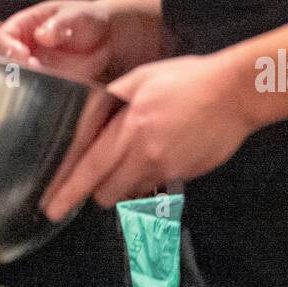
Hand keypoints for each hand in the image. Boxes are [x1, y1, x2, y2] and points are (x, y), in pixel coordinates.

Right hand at [0, 0, 114, 83]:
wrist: (107, 39)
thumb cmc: (87, 20)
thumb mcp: (77, 15)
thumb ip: (60, 23)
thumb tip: (41, 35)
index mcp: (23, 27)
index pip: (3, 38)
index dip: (7, 48)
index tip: (23, 55)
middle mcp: (23, 50)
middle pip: (4, 64)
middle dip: (14, 70)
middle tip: (35, 70)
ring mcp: (34, 70)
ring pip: (19, 83)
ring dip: (27, 86)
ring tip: (48, 81)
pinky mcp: (48, 86)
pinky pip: (38, 94)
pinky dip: (42, 97)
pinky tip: (56, 92)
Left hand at [41, 55, 255, 219]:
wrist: (236, 93)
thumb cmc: (188, 79)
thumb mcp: (140, 78)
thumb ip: (110, 100)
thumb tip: (89, 122)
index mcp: (131, 128)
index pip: (90, 169)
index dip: (68, 191)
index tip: (51, 208)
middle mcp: (147, 155)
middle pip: (107, 193)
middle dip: (96, 188)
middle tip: (99, 171)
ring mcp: (168, 169)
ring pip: (131, 193)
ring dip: (123, 182)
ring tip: (137, 152)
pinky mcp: (185, 176)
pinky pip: (156, 185)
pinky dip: (149, 175)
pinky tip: (162, 149)